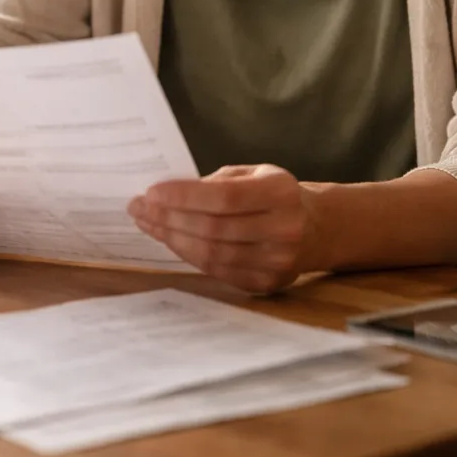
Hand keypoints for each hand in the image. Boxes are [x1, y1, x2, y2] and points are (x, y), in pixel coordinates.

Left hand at [129, 165, 313, 294]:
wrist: (317, 228)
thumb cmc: (275, 194)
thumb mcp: (254, 173)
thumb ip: (216, 181)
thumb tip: (166, 195)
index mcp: (281, 192)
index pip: (224, 197)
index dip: (184, 196)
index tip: (151, 192)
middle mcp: (284, 229)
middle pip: (214, 228)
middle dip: (169, 218)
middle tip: (139, 208)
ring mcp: (278, 261)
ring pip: (212, 254)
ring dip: (173, 239)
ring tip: (149, 224)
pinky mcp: (267, 283)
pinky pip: (218, 271)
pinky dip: (189, 255)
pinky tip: (171, 240)